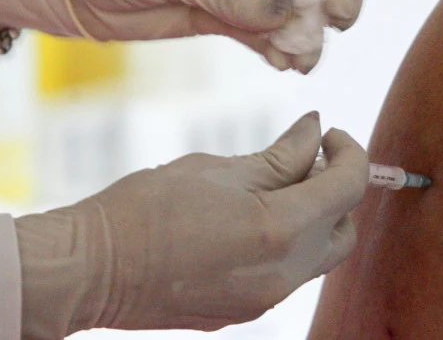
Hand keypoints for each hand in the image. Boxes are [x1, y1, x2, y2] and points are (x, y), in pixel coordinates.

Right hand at [14, 112, 368, 337]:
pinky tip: (254, 218)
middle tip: (308, 157)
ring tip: (276, 185)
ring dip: (314, 217)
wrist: (92, 270)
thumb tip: (313, 131)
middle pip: (343, 229)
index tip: (330, 133)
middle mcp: (282, 274)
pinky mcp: (245, 312)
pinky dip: (288, 242)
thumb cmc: (145, 209)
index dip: (350, 152)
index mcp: (279, 230)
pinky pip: (287, 274)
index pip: (348, 188)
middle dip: (337, 189)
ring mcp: (265, 300)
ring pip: (318, 255)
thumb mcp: (217, 169)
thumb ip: (279, 155)